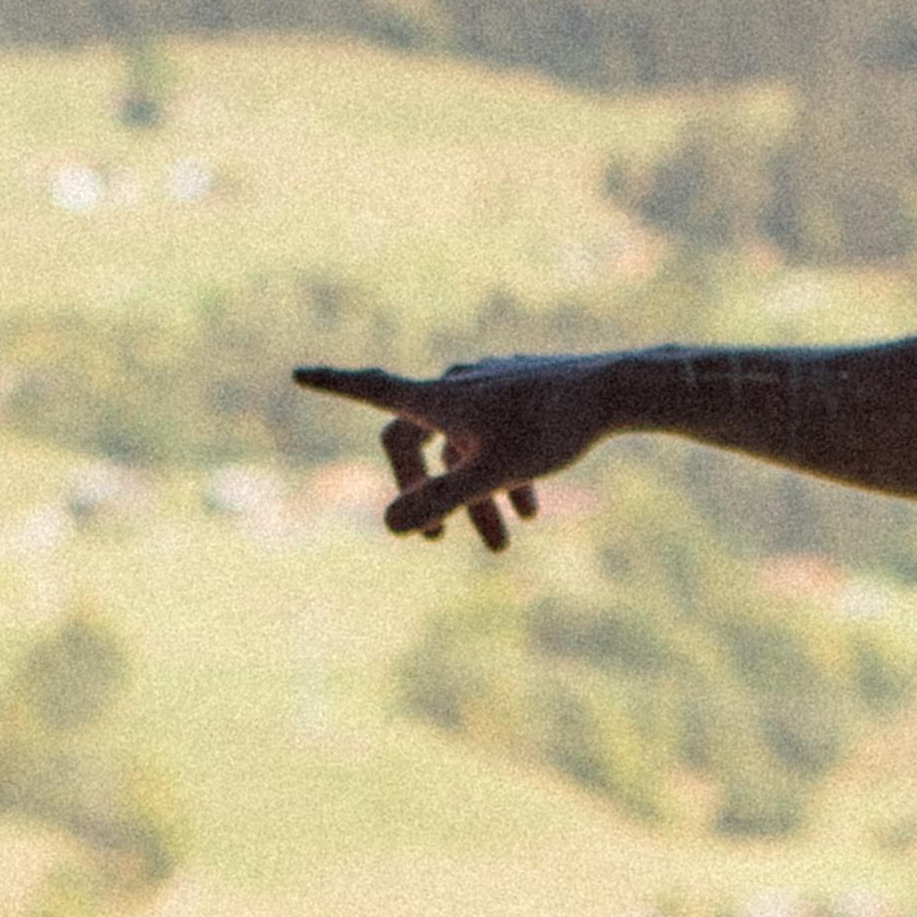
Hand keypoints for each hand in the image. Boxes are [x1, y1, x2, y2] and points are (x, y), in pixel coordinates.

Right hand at [293, 355, 623, 551]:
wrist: (617, 389)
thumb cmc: (553, 428)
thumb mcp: (493, 472)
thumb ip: (441, 502)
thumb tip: (387, 528)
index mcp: (440, 397)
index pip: (372, 390)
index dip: (334, 385)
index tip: (298, 373)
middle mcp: (457, 385)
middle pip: (418, 441)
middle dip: (428, 495)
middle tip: (438, 541)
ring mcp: (490, 386)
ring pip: (463, 446)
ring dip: (477, 496)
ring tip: (505, 542)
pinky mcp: (521, 392)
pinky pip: (495, 436)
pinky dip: (504, 475)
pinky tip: (531, 511)